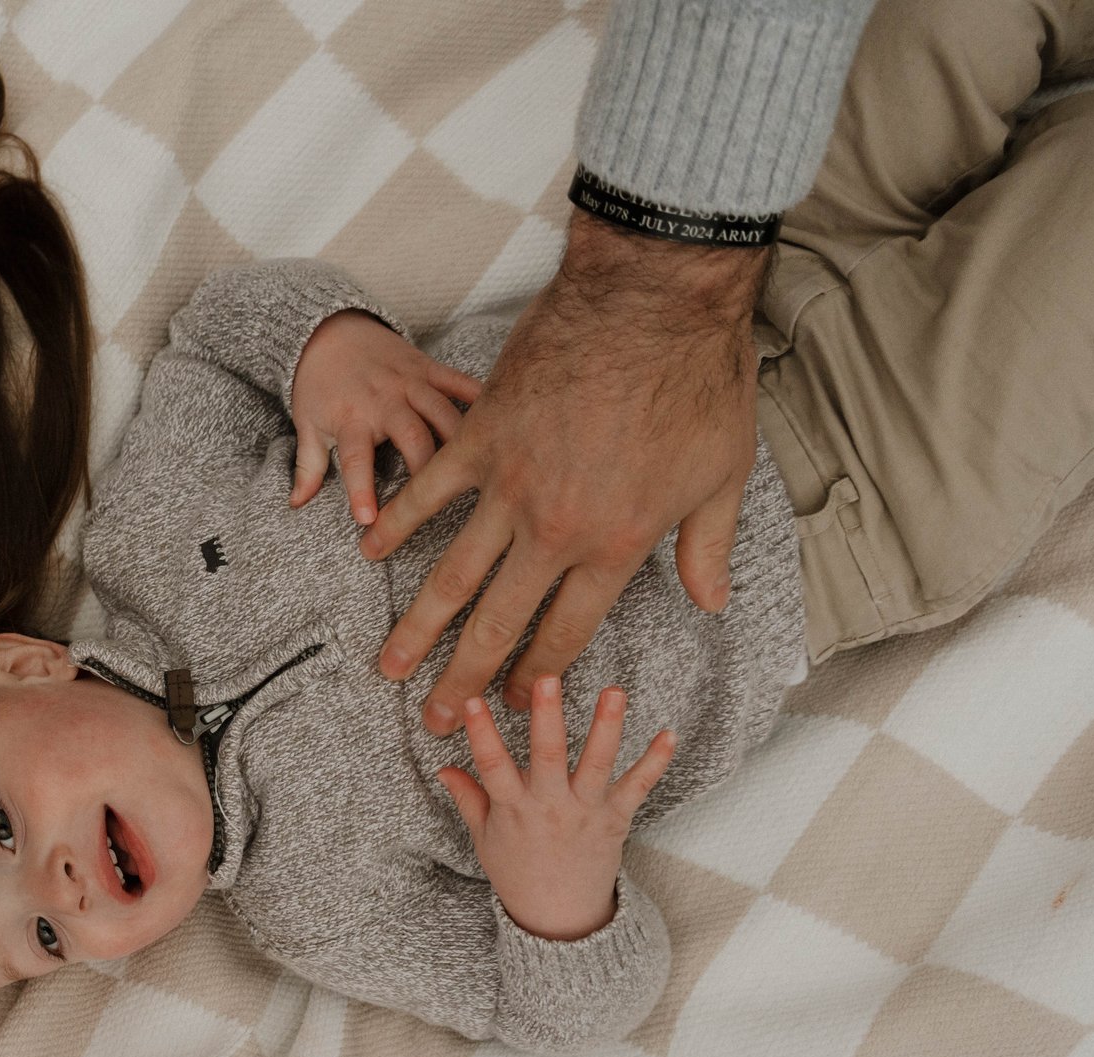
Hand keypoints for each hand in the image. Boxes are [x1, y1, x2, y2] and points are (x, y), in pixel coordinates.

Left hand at [288, 311, 480, 525]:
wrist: (329, 330)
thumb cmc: (318, 385)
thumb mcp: (306, 425)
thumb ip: (307, 467)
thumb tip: (297, 505)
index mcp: (352, 418)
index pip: (356, 461)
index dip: (362, 490)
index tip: (371, 521)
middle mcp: (384, 400)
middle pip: (414, 438)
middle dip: (428, 471)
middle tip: (442, 502)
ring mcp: (410, 382)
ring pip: (444, 414)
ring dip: (461, 442)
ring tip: (479, 472)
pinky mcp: (428, 367)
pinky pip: (460, 382)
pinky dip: (480, 399)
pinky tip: (501, 423)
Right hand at [364, 214, 764, 734]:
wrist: (655, 299)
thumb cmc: (699, 380)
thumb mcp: (724, 475)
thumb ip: (708, 547)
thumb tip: (711, 602)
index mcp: (616, 547)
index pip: (566, 634)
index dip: (536, 678)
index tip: (514, 705)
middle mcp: (554, 530)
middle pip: (497, 626)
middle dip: (463, 682)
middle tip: (434, 720)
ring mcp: (508, 486)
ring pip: (452, 577)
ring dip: (416, 628)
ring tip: (387, 666)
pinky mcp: (478, 438)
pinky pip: (426, 494)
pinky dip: (395, 524)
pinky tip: (370, 552)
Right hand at [437, 677, 673, 942]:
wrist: (561, 917)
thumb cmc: (519, 873)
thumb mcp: (485, 838)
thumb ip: (468, 798)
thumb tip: (444, 768)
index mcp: (514, 809)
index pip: (492, 766)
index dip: (482, 734)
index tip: (472, 700)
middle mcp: (551, 807)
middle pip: (548, 756)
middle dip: (548, 717)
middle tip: (548, 679)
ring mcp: (586, 811)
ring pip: (597, 764)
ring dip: (606, 726)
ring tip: (613, 691)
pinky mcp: (615, 819)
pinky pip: (638, 787)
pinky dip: (655, 762)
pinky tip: (668, 734)